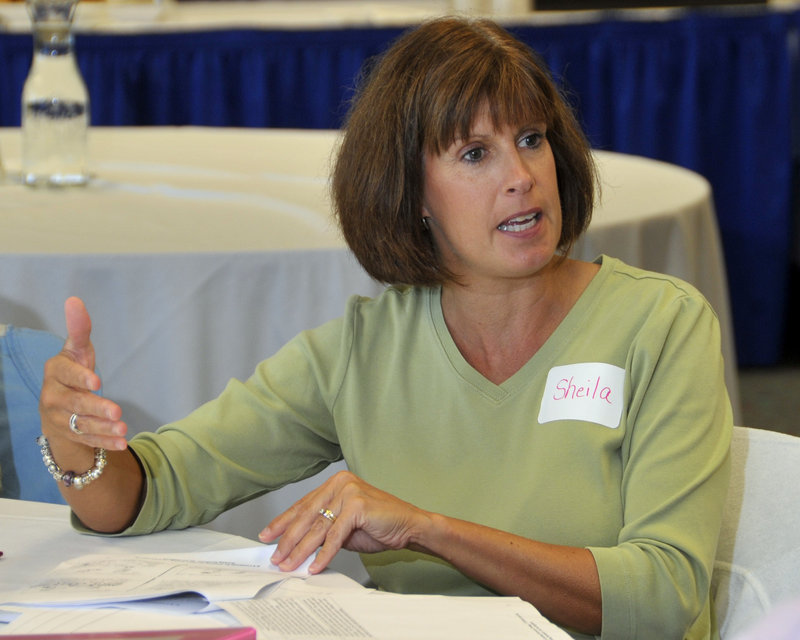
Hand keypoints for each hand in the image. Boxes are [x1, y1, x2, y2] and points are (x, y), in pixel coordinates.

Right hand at [39, 297, 127, 451]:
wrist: (58, 406)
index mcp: (55, 371)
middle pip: (75, 403)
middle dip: (96, 407)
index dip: (80, 377)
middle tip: (117, 411)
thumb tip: (74, 300)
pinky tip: (122, 442)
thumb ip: (79, 330)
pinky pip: (88, 440)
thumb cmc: (73, 371)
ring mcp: (59, 418)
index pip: (66, 373)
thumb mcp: (76, 351)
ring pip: (82, 424)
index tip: (97, 381)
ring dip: (103, 428)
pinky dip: (105, 442)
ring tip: (124, 428)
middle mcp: (52, 396)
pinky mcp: (69, 434)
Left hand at [259, 470, 430, 573]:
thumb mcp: (344, 526)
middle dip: (288, 539)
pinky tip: (315, 566)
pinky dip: (324, 554)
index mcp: (335, 483)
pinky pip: (335, 536)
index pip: (303, 504)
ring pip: (318, 527)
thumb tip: (297, 546)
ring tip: (289, 565)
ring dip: (301, 550)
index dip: (283, 522)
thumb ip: (323, 529)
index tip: (267, 535)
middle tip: (275, 556)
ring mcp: (349, 492)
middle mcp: (340, 483)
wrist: (409, 525)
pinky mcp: (357, 505)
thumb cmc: (378, 525)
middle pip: (307, 515)